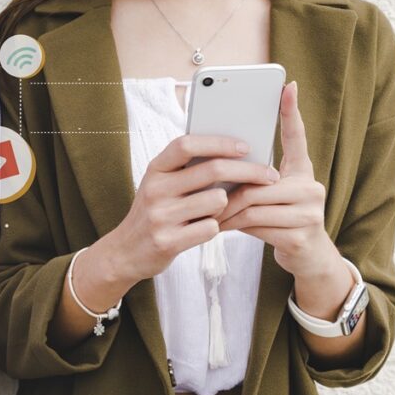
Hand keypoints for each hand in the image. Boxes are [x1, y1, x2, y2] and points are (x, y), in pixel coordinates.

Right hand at [50, 133, 278, 346]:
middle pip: (212, 170)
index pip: (187, 144)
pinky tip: (204, 229)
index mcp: (155, 169)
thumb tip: (235, 152)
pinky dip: (215, 228)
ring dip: (227, 206)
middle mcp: (154, 189)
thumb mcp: (161, 185)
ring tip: (216, 211)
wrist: (125, 252)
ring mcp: (160, 216)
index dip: (219, 142)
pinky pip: (210, 229)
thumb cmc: (154, 213)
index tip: (246, 146)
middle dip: (248, 171)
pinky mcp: (167, 241)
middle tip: (269, 175)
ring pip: (217, 201)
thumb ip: (187, 169)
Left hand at [217, 82, 340, 279]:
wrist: (307, 258)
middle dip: (227, 191)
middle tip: (205, 196)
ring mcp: (310, 212)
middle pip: (257, 180)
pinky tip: (221, 228)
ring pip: (253, 204)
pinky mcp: (301, 236)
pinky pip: (255, 226)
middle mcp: (312, 186)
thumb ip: (253, 180)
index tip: (287, 86)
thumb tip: (216, 163)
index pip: (297, 137)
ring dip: (226, 211)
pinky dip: (233, 227)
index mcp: (303, 171)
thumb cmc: (278, 220)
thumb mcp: (269, 196)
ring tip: (211, 215)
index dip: (291, 112)